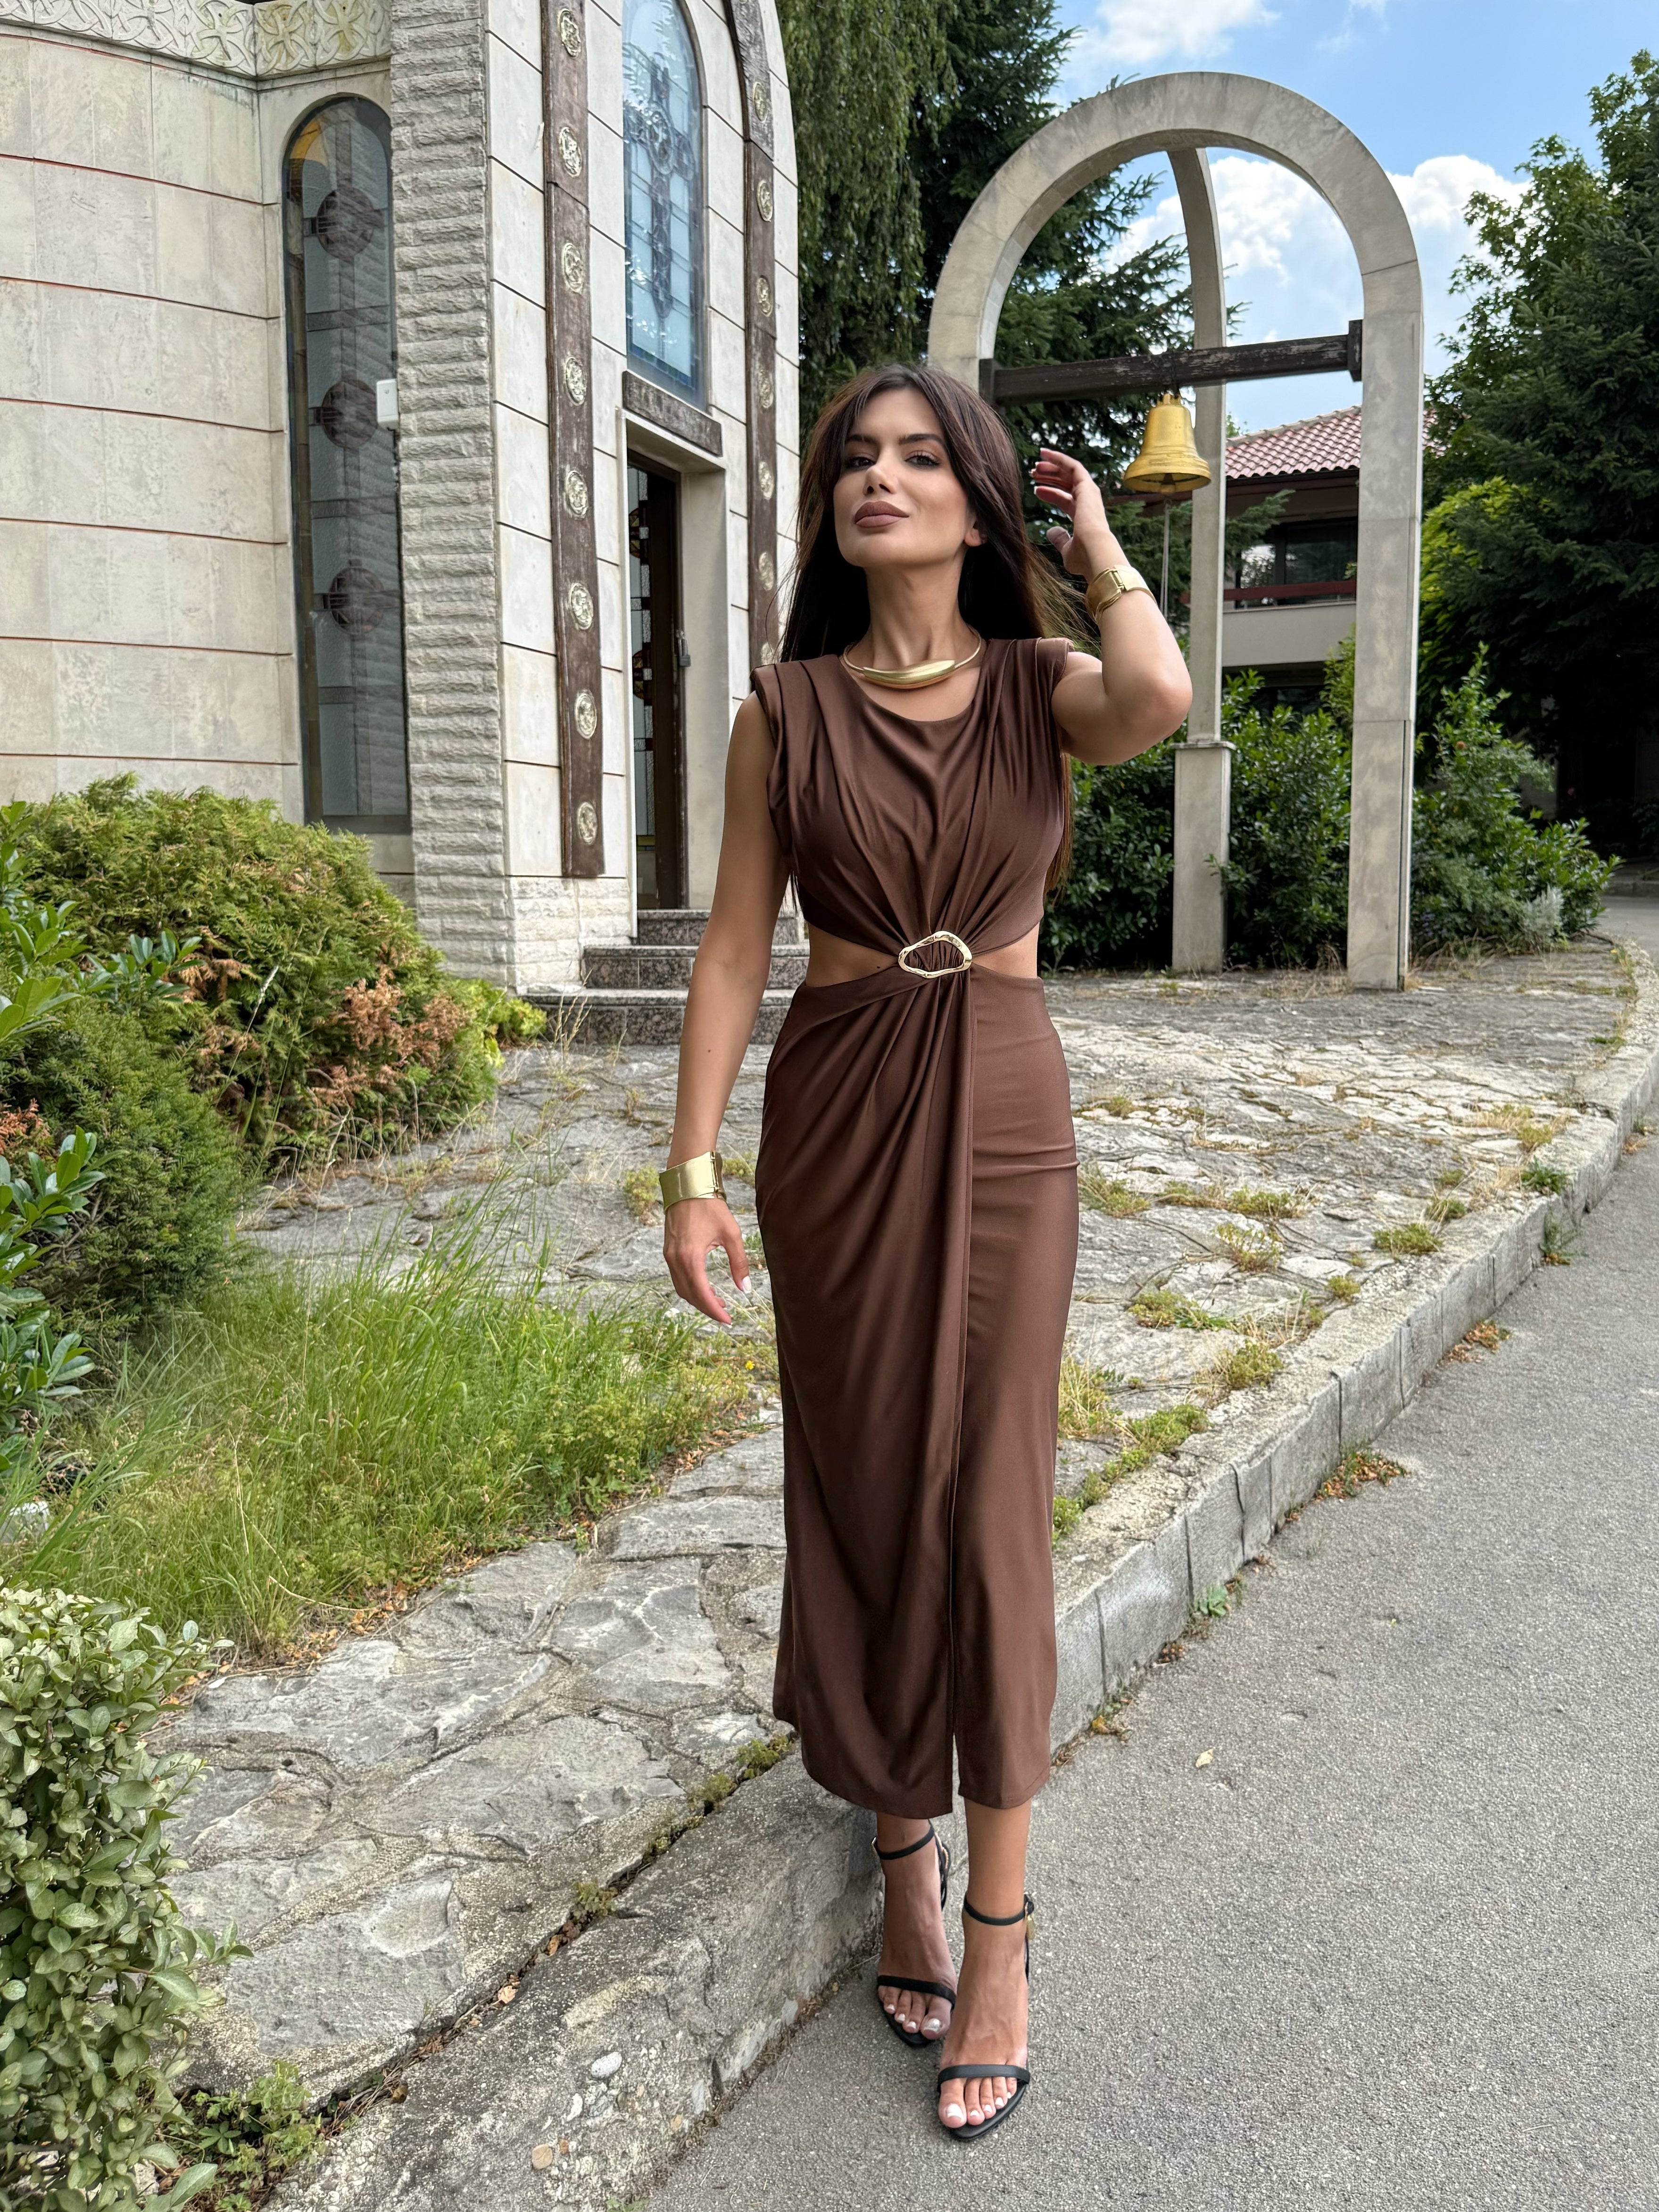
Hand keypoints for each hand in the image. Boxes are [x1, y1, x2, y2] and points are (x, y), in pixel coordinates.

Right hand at [664, 1195, 750, 1325]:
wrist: (688, 1186)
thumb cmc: (710, 1207)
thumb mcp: (731, 1234)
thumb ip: (739, 1263)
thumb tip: (746, 1288)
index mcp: (691, 1257)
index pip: (701, 1294)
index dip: (714, 1311)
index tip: (728, 1320)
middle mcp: (675, 1259)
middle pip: (689, 1295)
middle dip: (707, 1307)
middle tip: (725, 1313)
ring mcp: (669, 1256)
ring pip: (681, 1288)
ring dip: (698, 1298)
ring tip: (718, 1301)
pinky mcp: (668, 1251)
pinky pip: (677, 1277)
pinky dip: (690, 1287)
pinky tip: (704, 1286)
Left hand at [1030, 447, 1120, 578]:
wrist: (1095, 554)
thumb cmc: (1083, 558)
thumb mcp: (1066, 549)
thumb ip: (1059, 539)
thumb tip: (1049, 531)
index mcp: (1084, 517)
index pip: (1065, 499)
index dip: (1050, 493)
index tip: (1035, 490)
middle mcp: (1088, 503)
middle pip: (1066, 484)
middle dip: (1050, 477)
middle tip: (1033, 472)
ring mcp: (1089, 494)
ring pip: (1069, 473)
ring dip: (1052, 467)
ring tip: (1035, 465)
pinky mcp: (1087, 486)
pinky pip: (1073, 467)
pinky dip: (1059, 459)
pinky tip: (1045, 454)